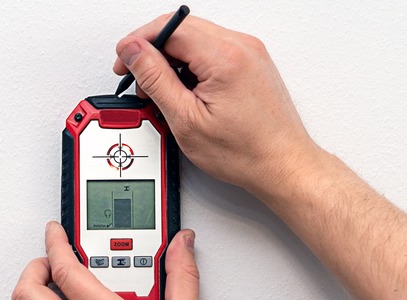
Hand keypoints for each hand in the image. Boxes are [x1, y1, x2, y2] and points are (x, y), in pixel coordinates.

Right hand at [113, 13, 321, 197]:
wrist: (282, 164)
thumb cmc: (245, 151)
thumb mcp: (186, 119)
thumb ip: (155, 79)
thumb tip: (133, 51)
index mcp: (224, 56)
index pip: (169, 27)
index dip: (139, 43)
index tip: (124, 61)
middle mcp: (241, 46)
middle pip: (181, 28)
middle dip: (152, 51)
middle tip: (138, 79)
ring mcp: (250, 52)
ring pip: (196, 39)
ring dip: (172, 59)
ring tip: (164, 93)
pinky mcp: (252, 62)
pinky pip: (212, 50)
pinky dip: (192, 66)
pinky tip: (187, 92)